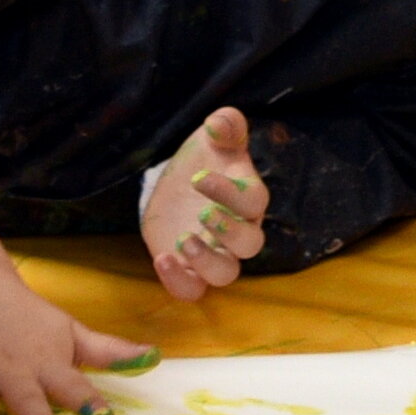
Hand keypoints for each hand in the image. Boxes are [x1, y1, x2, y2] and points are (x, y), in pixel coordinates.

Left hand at [143, 107, 268, 299]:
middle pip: (250, 245)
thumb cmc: (205, 161)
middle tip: (203, 213)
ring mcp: (215, 254)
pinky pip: (192, 290)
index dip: (231, 193)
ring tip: (184, 240)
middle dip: (229, 232)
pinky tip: (162, 259)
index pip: (253, 201)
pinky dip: (178, 282)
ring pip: (225, 274)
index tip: (199, 178)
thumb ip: (225, 126)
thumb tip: (218, 124)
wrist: (179, 187)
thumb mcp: (214, 138)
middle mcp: (238, 231)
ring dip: (207, 261)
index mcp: (248, 199)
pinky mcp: (189, 269)